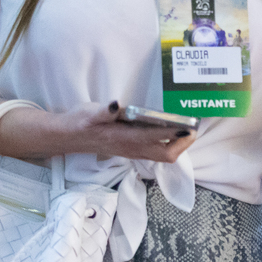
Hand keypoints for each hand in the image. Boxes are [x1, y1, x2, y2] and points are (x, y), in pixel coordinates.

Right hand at [54, 101, 196, 162]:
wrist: (68, 136)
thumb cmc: (80, 122)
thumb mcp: (90, 113)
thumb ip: (105, 111)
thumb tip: (116, 105)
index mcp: (125, 138)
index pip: (156, 138)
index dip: (175, 133)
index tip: (190, 125)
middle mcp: (132, 149)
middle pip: (166, 155)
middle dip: (183, 144)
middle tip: (192, 127)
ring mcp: (132, 152)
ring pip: (163, 156)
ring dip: (178, 145)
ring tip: (187, 128)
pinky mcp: (131, 151)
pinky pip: (156, 153)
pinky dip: (169, 144)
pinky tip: (172, 132)